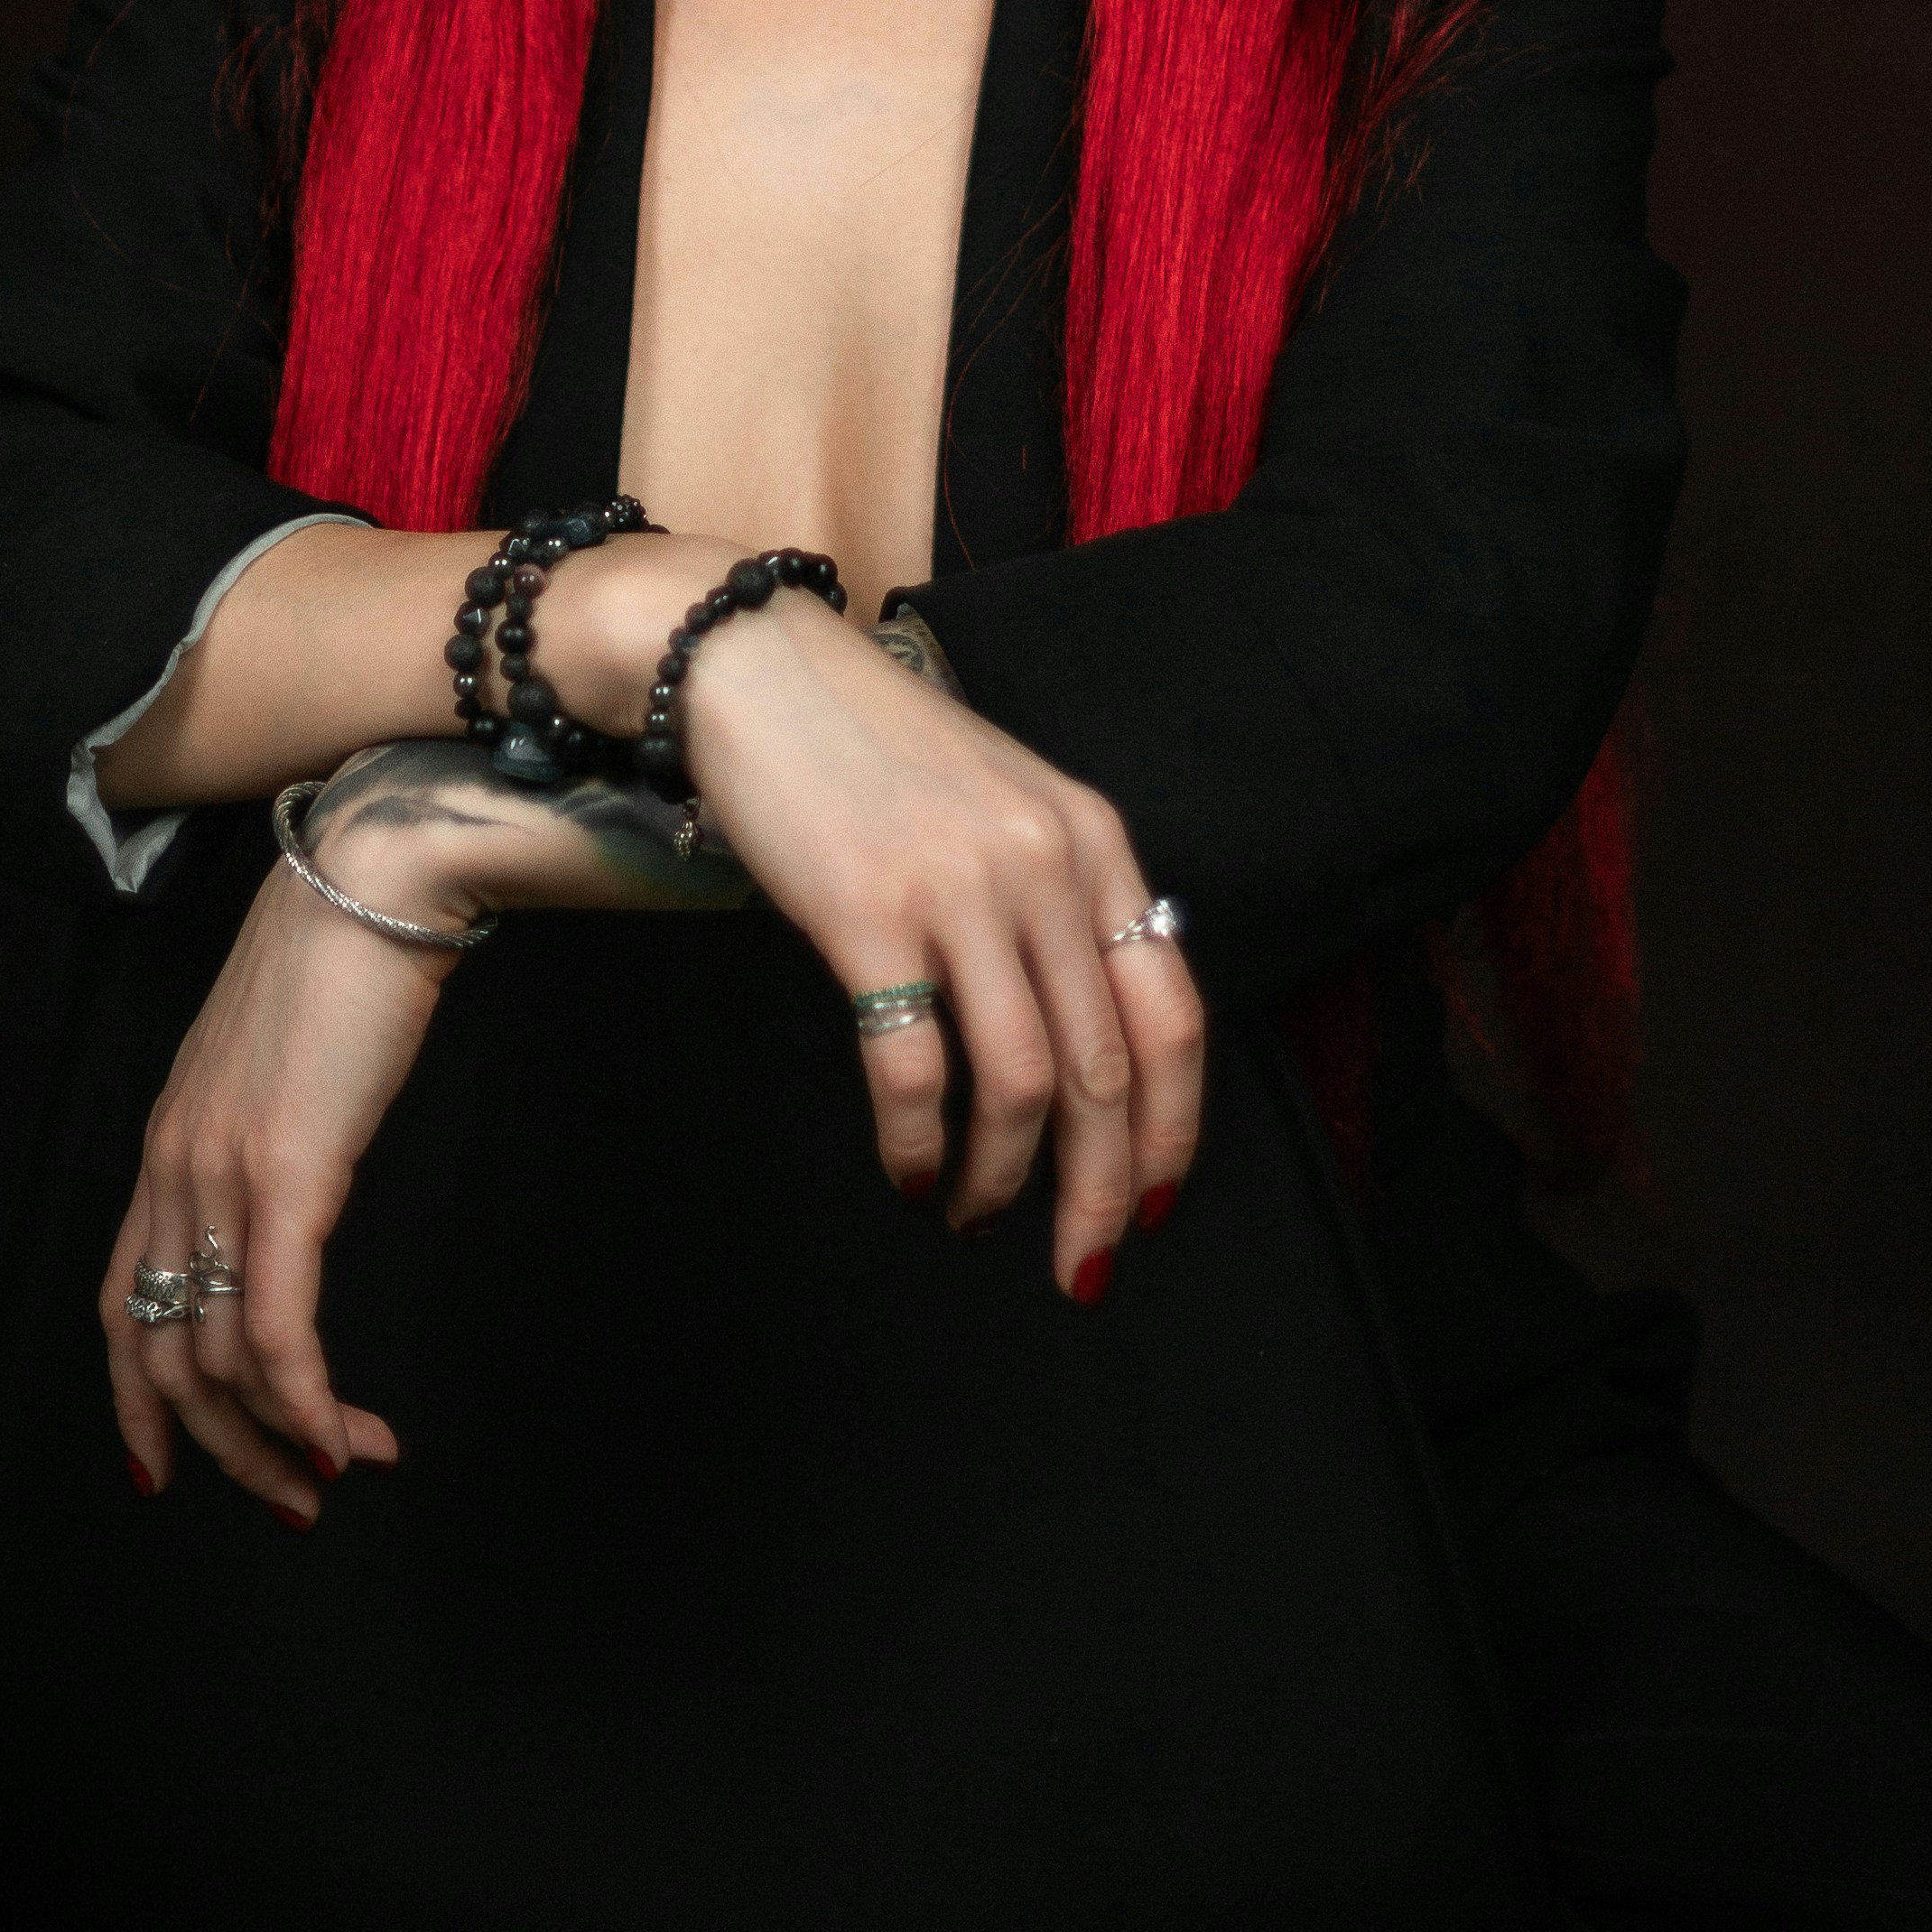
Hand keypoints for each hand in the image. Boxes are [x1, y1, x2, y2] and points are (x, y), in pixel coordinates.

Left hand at [98, 782, 488, 1510]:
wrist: (376, 878)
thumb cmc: (346, 956)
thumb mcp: (281, 1065)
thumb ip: (267, 1134)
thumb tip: (295, 1191)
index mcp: (168, 1144)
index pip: (123, 1303)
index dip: (138, 1402)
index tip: (170, 1471)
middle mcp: (175, 1169)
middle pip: (166, 1357)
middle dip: (223, 1449)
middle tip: (292, 1497)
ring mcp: (223, 1173)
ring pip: (220, 1359)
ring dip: (281, 1437)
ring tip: (345, 1465)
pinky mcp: (286, 1174)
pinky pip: (275, 1328)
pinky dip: (304, 1402)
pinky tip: (345, 1435)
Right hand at [536, 544, 1205, 1295]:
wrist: (758, 668)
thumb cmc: (880, 748)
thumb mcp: (1007, 803)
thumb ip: (1061, 896)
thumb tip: (1097, 1045)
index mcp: (1093, 840)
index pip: (1172, 1015)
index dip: (1173, 1129)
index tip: (1154, 1205)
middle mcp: (1043, 864)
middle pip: (1105, 1070)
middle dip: (1101, 1190)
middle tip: (1079, 1263)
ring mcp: (959, 888)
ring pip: (1022, 1085)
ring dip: (1004, 1178)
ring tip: (976, 1214)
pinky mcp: (868, 915)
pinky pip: (917, 1070)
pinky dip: (921, 1145)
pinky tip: (911, 1171)